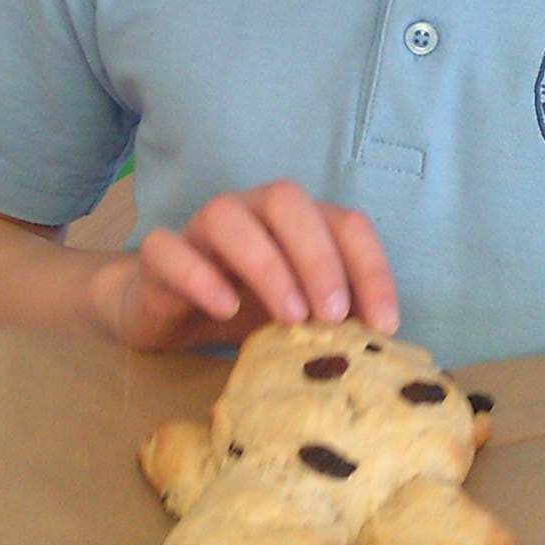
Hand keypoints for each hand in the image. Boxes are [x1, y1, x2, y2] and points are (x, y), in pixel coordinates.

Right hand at [101, 180, 398, 351]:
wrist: (168, 316)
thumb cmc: (247, 310)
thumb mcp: (301, 314)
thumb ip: (336, 316)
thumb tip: (384, 344)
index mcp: (296, 222)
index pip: (346, 222)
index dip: (371, 269)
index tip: (384, 325)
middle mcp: (251, 211)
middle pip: (286, 200)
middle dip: (317, 256)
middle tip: (332, 315)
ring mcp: (201, 229)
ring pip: (226, 215)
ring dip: (265, 263)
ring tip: (289, 317)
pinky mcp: (160, 257)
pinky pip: (169, 248)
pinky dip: (198, 275)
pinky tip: (224, 310)